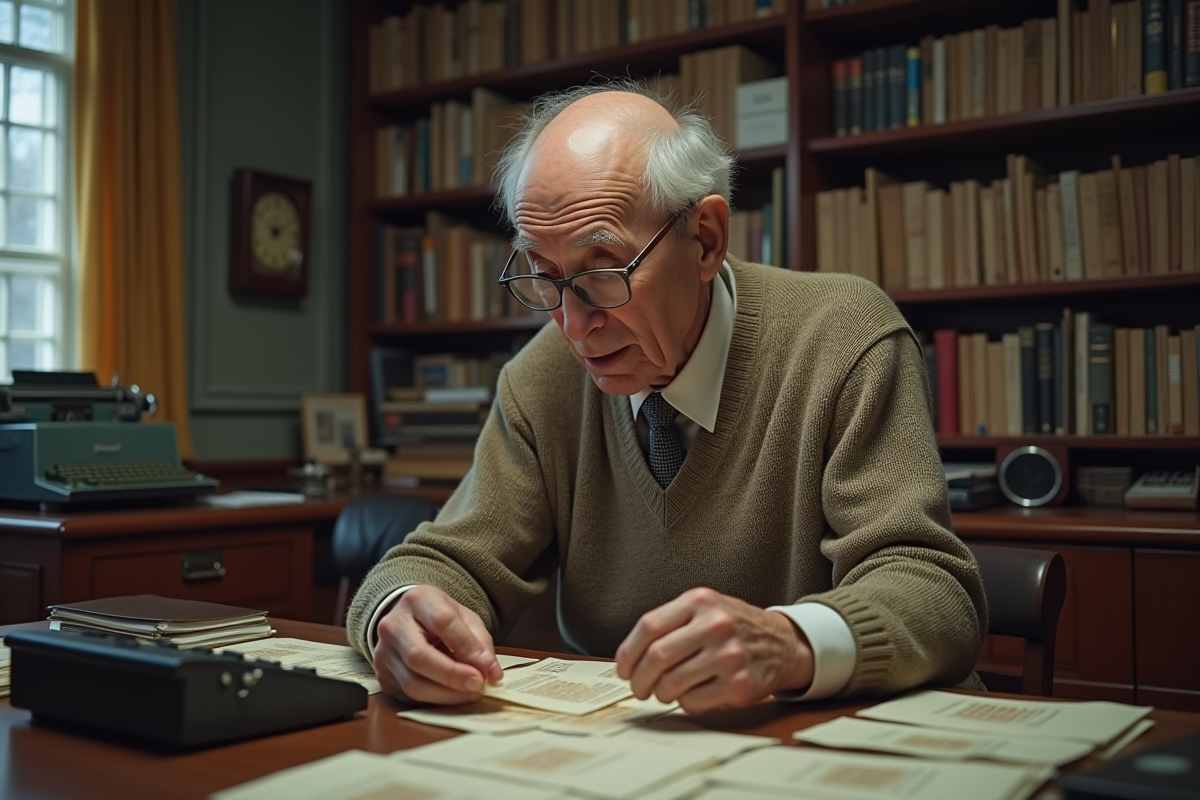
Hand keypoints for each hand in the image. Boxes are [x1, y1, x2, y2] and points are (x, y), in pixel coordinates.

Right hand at [371, 585, 503, 704]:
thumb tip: (491, 674)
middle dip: (452, 676)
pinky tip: (451, 696)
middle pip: (419, 656)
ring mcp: (383, 652)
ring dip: (446, 694)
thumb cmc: (438, 618)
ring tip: (469, 694)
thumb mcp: (464, 618)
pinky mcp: (382, 676)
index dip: (466, 648)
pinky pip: (408, 696)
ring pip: (412, 683)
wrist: (406, 620)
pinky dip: (435, 700)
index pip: (442, 622)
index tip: (485, 669)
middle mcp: (394, 625)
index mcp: (418, 600)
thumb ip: (480, 643)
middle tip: (477, 685)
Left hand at [614, 587, 814, 713]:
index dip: (628, 653)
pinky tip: (691, 694)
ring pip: (672, 683)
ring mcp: (729, 655)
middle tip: (638, 687)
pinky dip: (684, 703)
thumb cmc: (734, 627)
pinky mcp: (739, 685)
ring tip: (665, 691)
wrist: (782, 642)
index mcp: (700, 602)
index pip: (648, 627)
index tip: (624, 668)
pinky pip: (693, 702)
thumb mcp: (704, 608)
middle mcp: (715, 625)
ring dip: (661, 693)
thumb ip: (669, 623)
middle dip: (639, 679)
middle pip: (657, 657)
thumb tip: (630, 657)